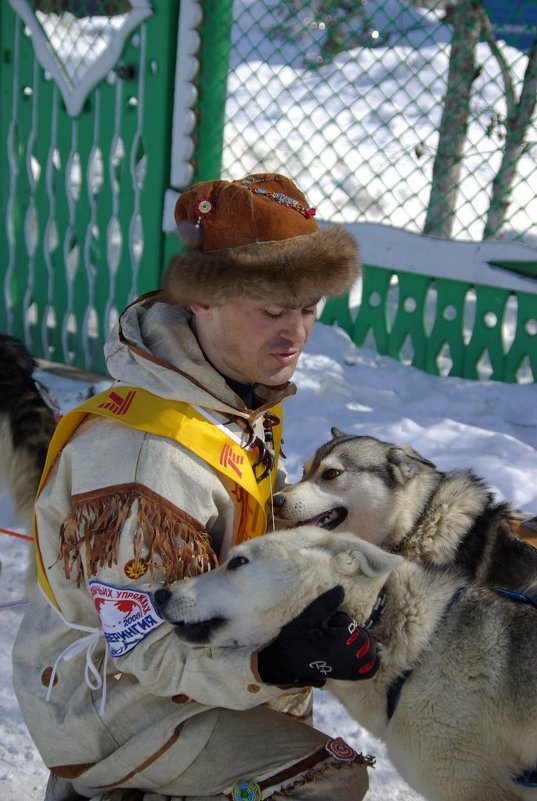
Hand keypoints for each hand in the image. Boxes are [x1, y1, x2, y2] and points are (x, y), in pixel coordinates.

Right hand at [257, 586, 378, 686]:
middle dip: (356, 630)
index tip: (332, 620)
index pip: (352, 628)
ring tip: (351, 637)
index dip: (343, 620)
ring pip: (369, 654)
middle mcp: (341, 659)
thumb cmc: (292, 639)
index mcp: (332, 644)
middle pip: (364, 640)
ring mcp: (345, 669)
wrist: (283, 662)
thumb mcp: (304, 618)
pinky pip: (369, 670)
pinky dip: (371, 661)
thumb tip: (341, 590)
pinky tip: (361, 652)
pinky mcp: (346, 675)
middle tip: (340, 627)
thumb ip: (323, 605)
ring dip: (366, 643)